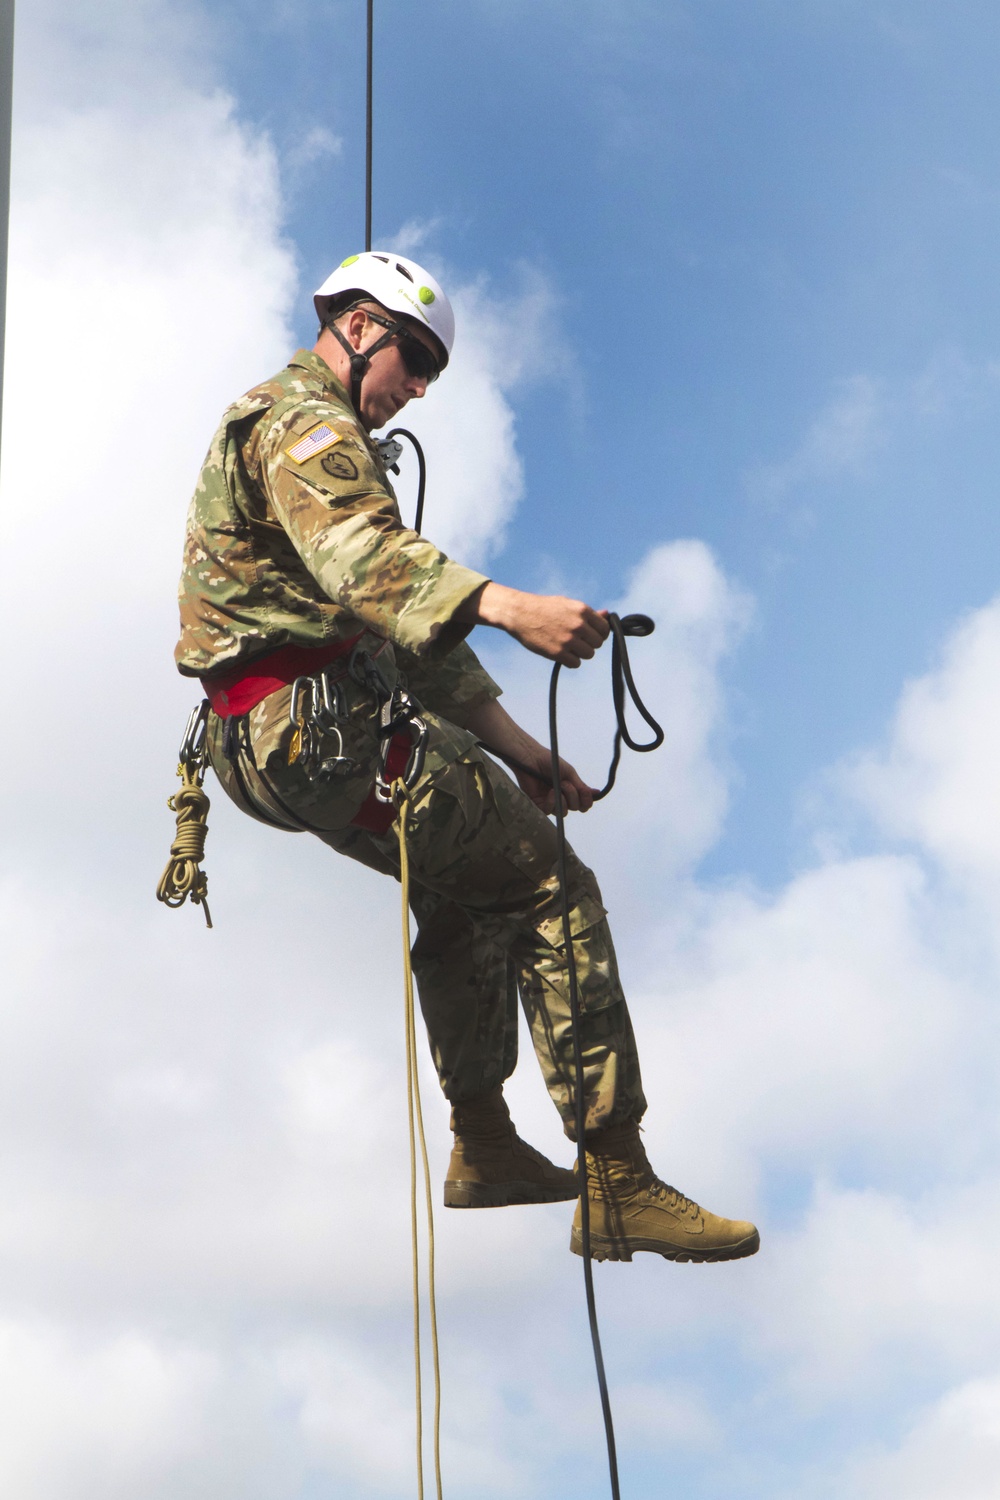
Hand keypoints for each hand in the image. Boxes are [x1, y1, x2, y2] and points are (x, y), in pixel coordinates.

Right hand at [459, 583, 609, 667]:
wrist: (520, 614)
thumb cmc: (544, 608)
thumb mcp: (567, 604)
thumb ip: (588, 613)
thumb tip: (607, 615)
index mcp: (582, 610)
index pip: (604, 628)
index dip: (599, 633)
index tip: (591, 635)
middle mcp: (578, 625)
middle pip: (598, 643)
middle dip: (589, 644)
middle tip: (577, 641)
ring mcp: (568, 640)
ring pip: (589, 654)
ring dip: (580, 653)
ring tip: (569, 647)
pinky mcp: (558, 653)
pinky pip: (576, 663)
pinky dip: (571, 661)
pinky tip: (562, 654)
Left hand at [460, 698, 598, 815]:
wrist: (530, 758)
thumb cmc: (549, 762)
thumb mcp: (569, 773)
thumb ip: (581, 786)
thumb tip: (597, 793)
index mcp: (570, 790)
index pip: (583, 804)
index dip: (586, 802)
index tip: (586, 793)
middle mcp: (561, 797)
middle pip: (575, 808)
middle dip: (573, 796)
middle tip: (565, 783)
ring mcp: (550, 802)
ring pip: (563, 812)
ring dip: (563, 800)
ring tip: (557, 787)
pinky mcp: (538, 804)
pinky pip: (549, 812)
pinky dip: (552, 803)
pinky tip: (550, 792)